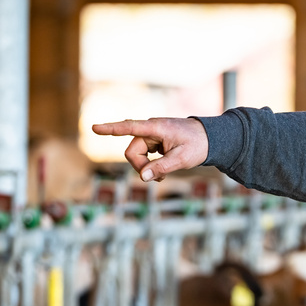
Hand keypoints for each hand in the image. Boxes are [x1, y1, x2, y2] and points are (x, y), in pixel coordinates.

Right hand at [92, 117, 207, 181]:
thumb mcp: (182, 159)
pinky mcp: (153, 140)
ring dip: (146, 167)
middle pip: (132, 151)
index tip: (95, 127)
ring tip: (162, 175)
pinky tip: (161, 171)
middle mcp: (150, 129)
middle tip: (158, 178)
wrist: (210, 138)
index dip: (111, 129)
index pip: (129, 127)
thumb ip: (161, 168)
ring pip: (136, 155)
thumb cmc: (198, 145)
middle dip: (140, 167)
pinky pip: (143, 154)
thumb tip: (143, 177)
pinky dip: (149, 164)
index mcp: (156, 128)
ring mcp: (151, 134)